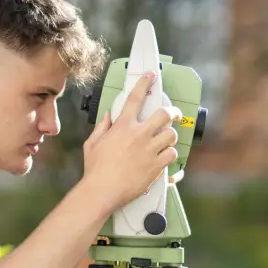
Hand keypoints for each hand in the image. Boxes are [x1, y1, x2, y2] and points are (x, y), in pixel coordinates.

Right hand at [81, 72, 180, 210]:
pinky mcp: (156, 166)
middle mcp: (138, 135)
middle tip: (174, 114)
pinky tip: (165, 157)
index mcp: (122, 126)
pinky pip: (171, 154)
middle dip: (173, 112)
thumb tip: (108, 115)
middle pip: (164, 114)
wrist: (101, 191)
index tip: (151, 76)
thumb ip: (102, 127)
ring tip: (166, 140)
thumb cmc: (95, 169)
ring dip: (170, 136)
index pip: (135, 98)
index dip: (145, 83)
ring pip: (171, 135)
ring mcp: (149, 150)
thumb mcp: (92, 144)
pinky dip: (170, 155)